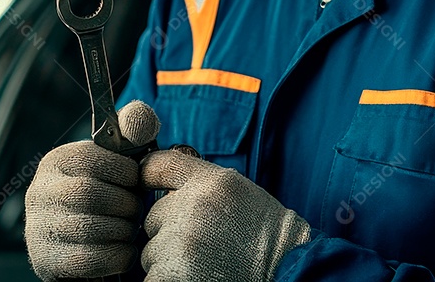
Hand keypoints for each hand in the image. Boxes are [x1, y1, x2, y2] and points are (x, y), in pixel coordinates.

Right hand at [24, 100, 159, 280]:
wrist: (84, 245)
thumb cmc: (109, 196)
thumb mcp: (118, 162)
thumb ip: (132, 133)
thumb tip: (138, 115)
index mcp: (56, 162)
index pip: (90, 158)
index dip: (123, 171)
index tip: (134, 182)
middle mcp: (39, 192)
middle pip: (88, 194)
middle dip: (124, 204)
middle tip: (135, 210)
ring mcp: (38, 228)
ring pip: (89, 228)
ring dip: (122, 231)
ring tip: (129, 229)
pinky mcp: (46, 260)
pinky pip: (89, 258)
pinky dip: (116, 256)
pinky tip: (123, 251)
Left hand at [140, 149, 311, 281]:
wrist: (288, 268)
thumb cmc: (264, 234)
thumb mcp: (238, 191)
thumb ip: (200, 181)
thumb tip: (157, 173)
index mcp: (212, 181)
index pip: (159, 165)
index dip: (147, 176)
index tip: (146, 184)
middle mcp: (194, 207)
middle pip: (153, 217)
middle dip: (169, 230)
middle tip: (204, 241)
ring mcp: (182, 242)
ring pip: (151, 251)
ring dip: (168, 259)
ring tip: (205, 262)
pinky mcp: (173, 274)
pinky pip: (153, 277)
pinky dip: (168, 278)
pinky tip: (195, 276)